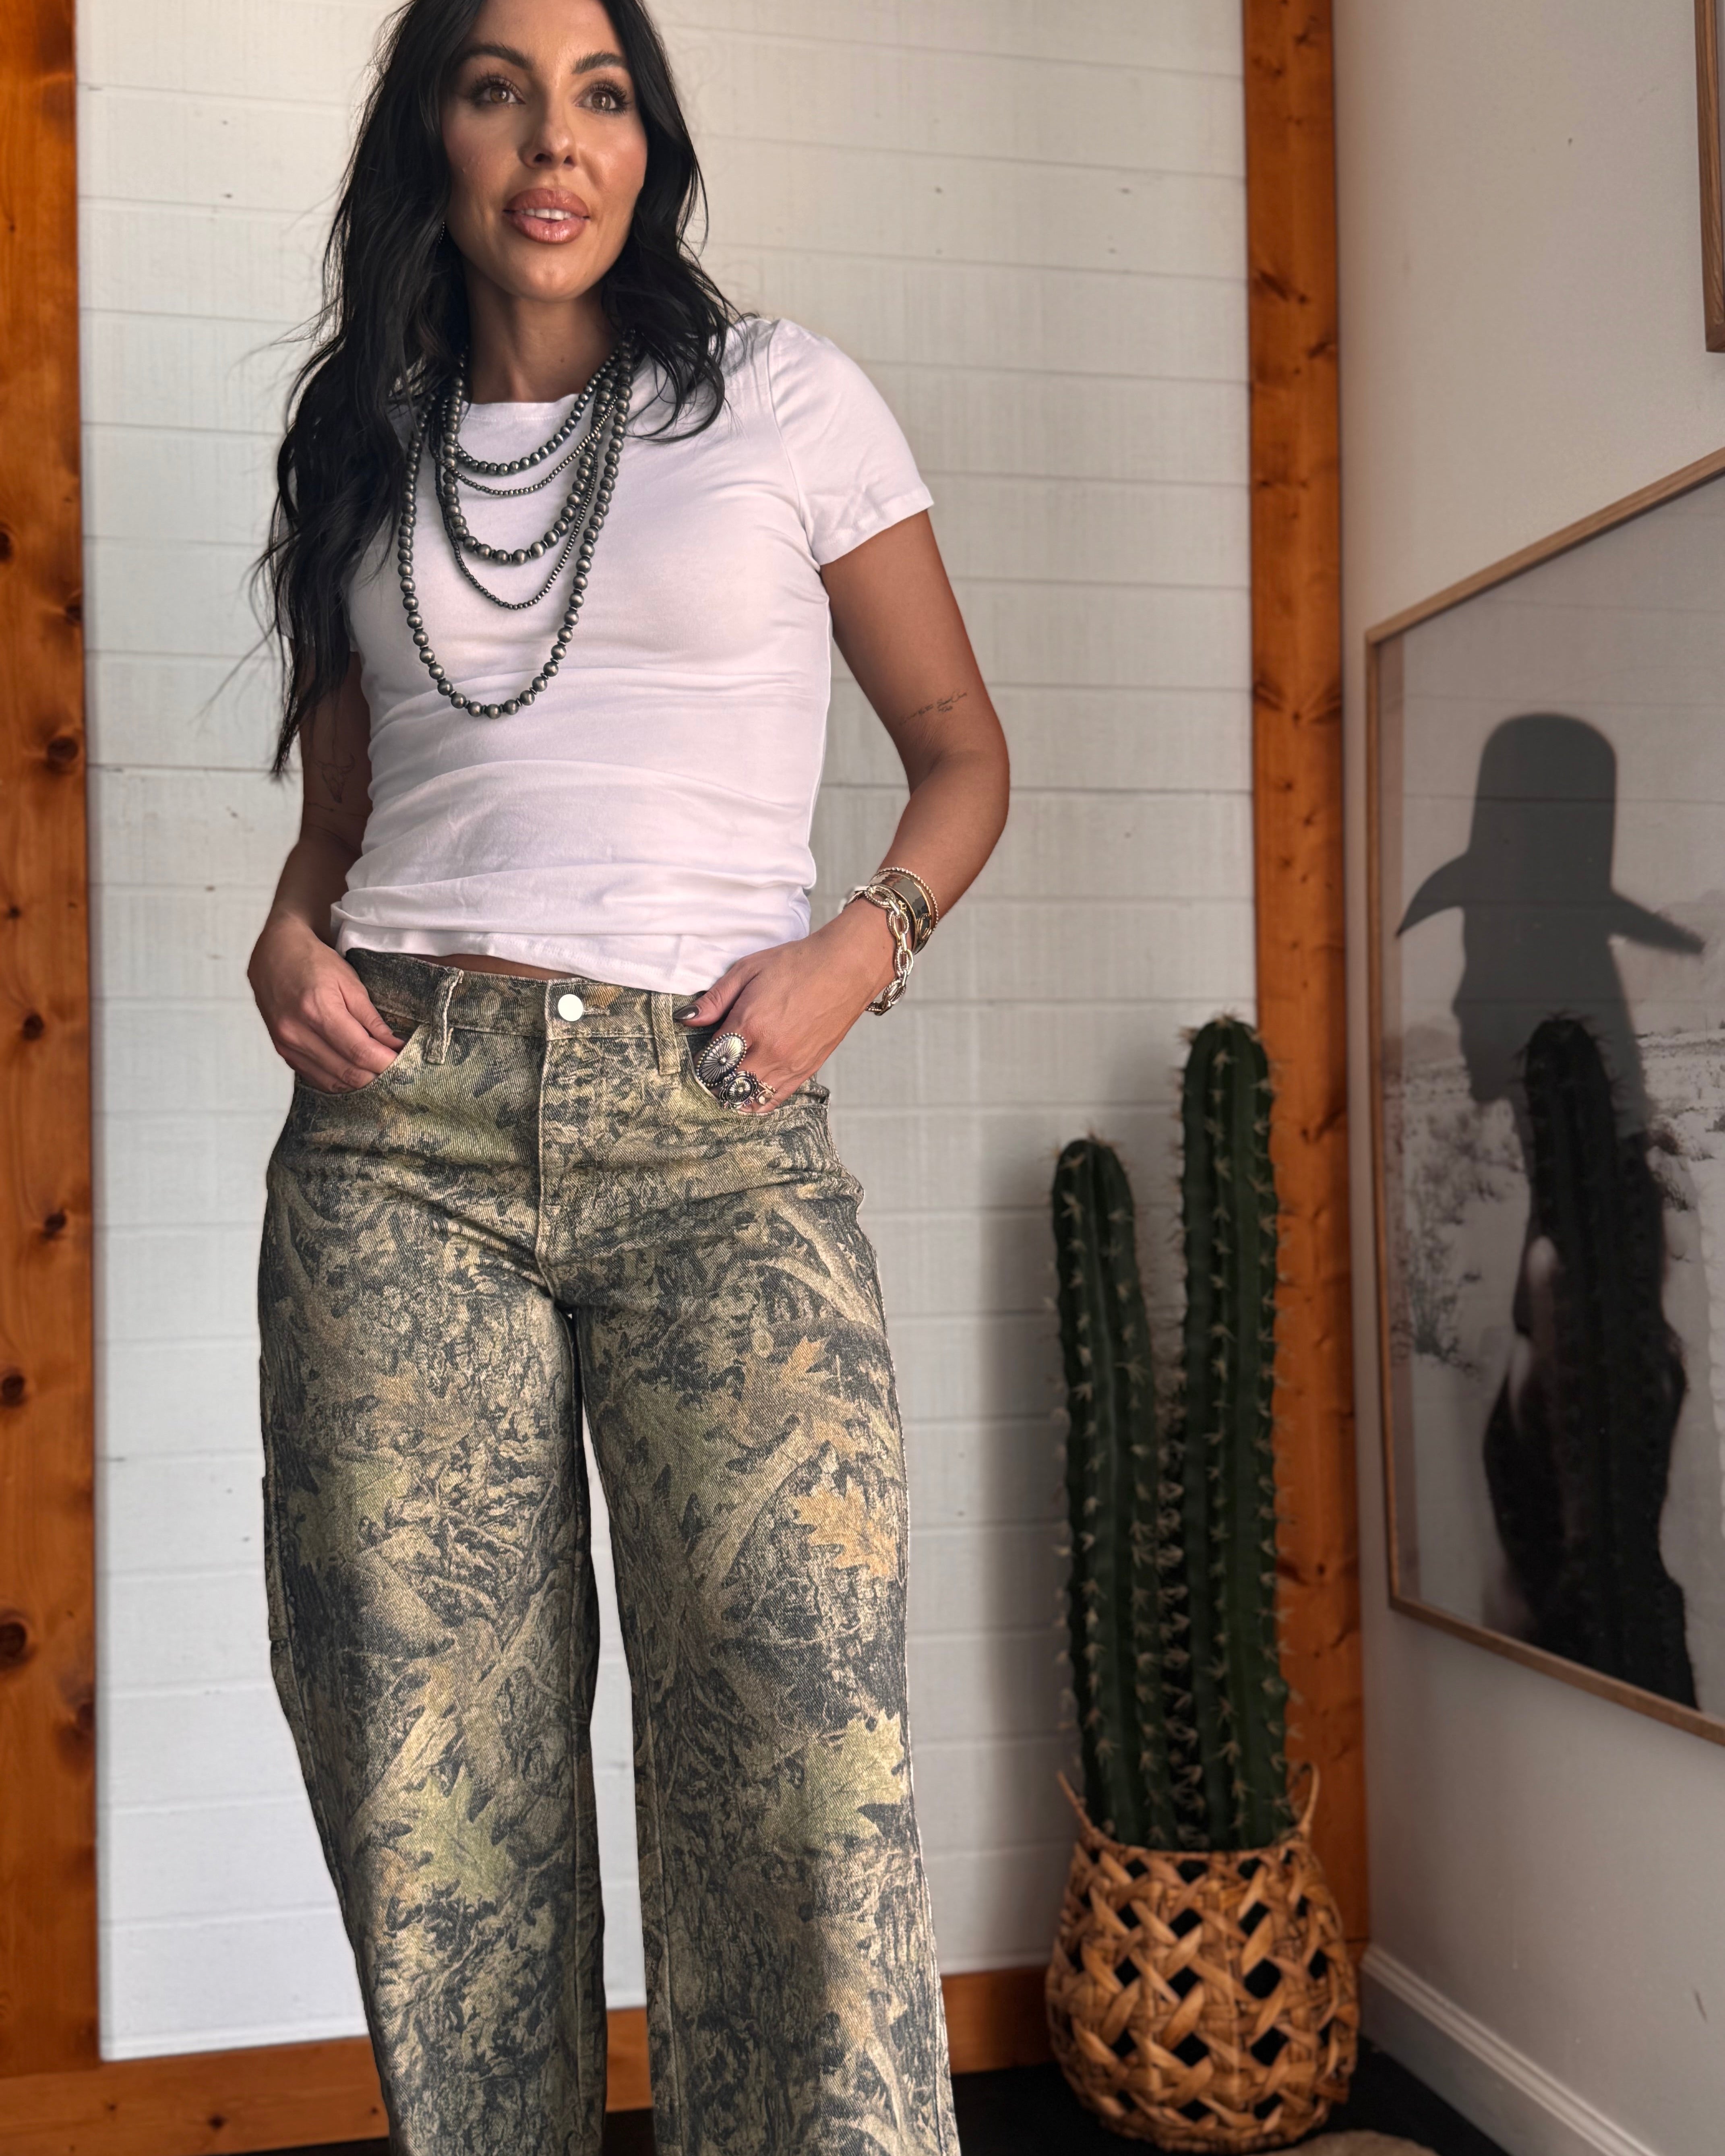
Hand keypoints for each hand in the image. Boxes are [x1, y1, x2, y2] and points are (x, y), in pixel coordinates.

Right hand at [248, 914, 405, 1091]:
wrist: (274, 955)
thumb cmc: (313, 962)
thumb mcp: (349, 982)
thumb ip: (371, 1018)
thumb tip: (394, 1045)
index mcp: (317, 1010)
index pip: (359, 1051)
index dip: (386, 1063)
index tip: (407, 1064)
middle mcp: (297, 1032)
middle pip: (347, 1072)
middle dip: (378, 1076)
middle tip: (399, 1071)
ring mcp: (287, 1045)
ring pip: (333, 1082)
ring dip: (361, 1083)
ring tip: (380, 1072)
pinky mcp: (283, 1052)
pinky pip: (316, 1079)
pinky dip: (340, 1080)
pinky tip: (356, 1072)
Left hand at [673, 902, 897, 1110]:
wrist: (846, 967)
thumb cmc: (797, 963)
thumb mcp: (748, 969)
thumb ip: (715, 998)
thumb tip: (686, 1018)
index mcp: (750, 1024)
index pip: (711, 1060)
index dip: (699, 1062)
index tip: (698, 1057)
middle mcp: (770, 1051)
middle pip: (727, 1084)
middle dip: (713, 1081)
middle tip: (709, 1071)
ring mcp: (790, 1064)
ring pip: (749, 1096)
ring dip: (733, 1093)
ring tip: (726, 1084)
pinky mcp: (807, 1070)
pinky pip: (775, 1099)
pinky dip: (757, 1102)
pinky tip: (748, 1097)